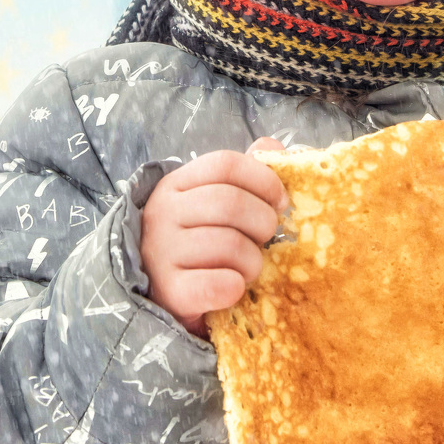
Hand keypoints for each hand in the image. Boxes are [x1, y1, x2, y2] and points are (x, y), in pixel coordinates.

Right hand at [140, 138, 286, 336]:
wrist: (162, 298)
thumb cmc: (197, 245)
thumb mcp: (213, 204)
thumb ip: (244, 174)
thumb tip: (272, 146)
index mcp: (176, 184)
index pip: (226, 164)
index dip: (263, 179)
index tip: (281, 201)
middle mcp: (163, 213)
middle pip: (231, 203)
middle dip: (263, 222)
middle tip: (265, 239)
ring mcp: (161, 252)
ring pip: (230, 245)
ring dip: (253, 261)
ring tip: (248, 268)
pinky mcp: (169, 291)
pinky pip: (219, 285)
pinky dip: (236, 287)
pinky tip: (232, 287)